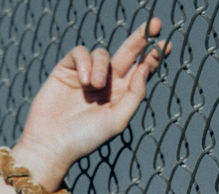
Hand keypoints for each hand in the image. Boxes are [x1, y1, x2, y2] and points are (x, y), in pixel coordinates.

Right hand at [16, 16, 169, 187]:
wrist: (51, 144)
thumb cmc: (84, 139)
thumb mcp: (117, 121)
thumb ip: (134, 95)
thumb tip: (145, 68)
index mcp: (120, 96)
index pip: (139, 71)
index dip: (153, 58)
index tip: (166, 45)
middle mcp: (105, 84)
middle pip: (127, 53)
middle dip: (141, 39)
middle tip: (155, 24)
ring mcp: (86, 75)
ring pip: (102, 54)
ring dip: (101, 66)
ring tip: (94, 86)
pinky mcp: (67, 70)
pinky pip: (80, 53)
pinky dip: (84, 62)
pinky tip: (83, 80)